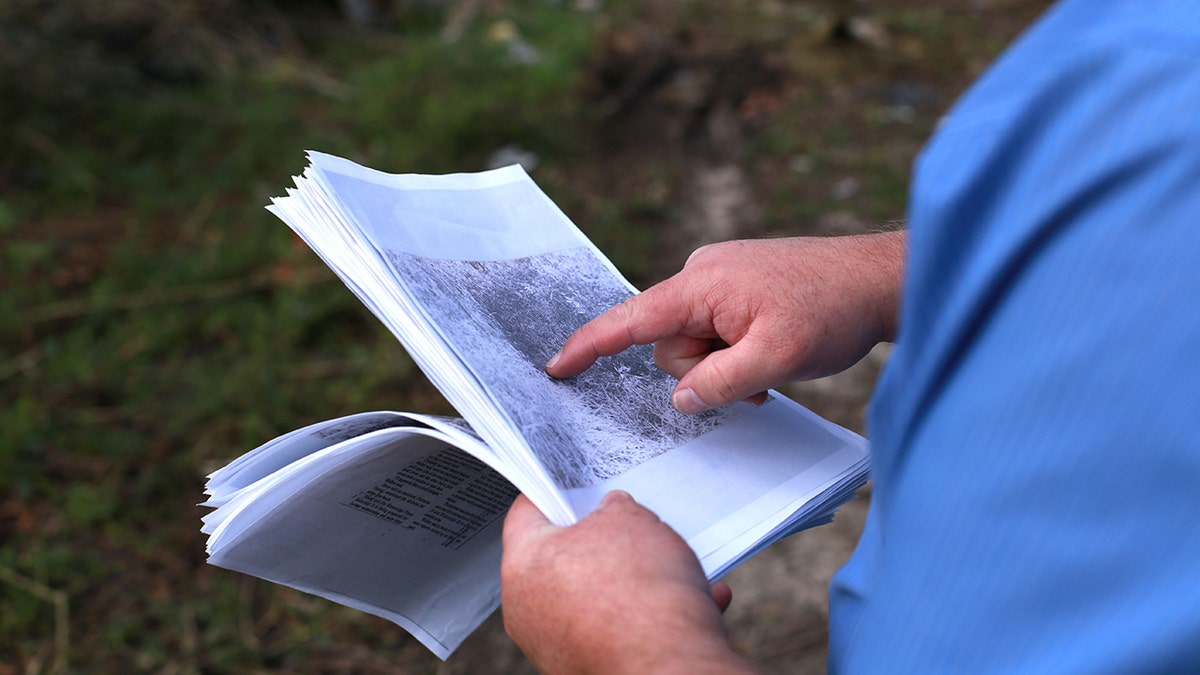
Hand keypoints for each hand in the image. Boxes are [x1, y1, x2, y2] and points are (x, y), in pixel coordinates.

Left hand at [501, 492, 752, 673]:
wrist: (668, 666)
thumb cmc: (639, 592)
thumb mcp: (630, 519)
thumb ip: (615, 509)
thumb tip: (614, 512)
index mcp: (524, 565)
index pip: (526, 513)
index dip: (554, 491)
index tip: (574, 482)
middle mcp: (531, 611)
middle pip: (565, 559)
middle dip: (605, 539)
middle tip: (631, 521)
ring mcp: (559, 645)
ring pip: (600, 597)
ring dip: (640, 578)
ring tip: (677, 563)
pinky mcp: (592, 666)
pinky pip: (625, 630)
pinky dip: (658, 614)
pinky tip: (702, 600)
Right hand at [545, 232, 904, 412]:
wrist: (880, 279)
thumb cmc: (833, 310)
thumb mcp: (776, 359)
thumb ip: (719, 383)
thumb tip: (681, 400)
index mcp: (701, 284)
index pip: (630, 319)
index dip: (590, 345)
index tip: (557, 367)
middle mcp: (702, 275)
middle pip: (669, 346)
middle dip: (703, 372)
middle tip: (756, 377)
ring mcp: (719, 279)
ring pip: (694, 344)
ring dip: (724, 366)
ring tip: (770, 364)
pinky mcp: (736, 287)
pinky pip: (715, 331)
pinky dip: (734, 353)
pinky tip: (769, 353)